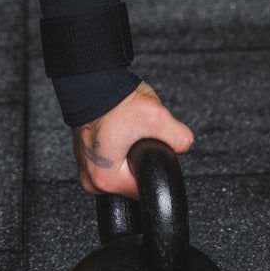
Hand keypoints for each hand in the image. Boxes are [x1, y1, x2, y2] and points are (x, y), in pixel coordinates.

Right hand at [72, 80, 193, 197]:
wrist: (91, 81)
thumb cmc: (114, 100)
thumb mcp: (156, 117)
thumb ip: (179, 138)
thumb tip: (184, 146)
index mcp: (106, 179)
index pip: (144, 189)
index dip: (155, 166)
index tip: (151, 146)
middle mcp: (92, 178)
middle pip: (132, 180)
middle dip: (142, 158)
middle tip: (138, 134)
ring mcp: (86, 166)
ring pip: (122, 168)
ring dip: (130, 152)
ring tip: (128, 130)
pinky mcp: (85, 154)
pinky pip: (110, 157)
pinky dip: (118, 145)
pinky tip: (119, 129)